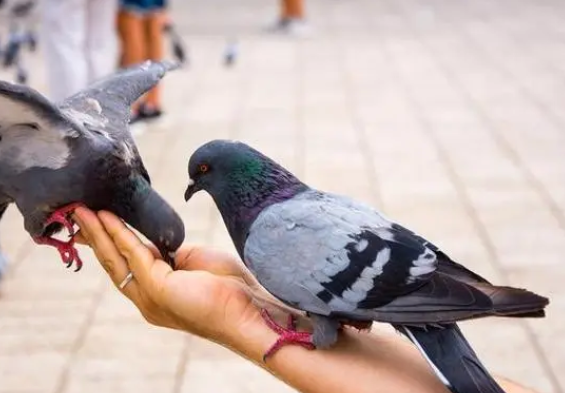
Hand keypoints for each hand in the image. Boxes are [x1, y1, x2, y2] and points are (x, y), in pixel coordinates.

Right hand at [72, 207, 265, 345]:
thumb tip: (156, 241)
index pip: (124, 264)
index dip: (108, 242)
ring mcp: (150, 297)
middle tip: (77, 212)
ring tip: (83, 210)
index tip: (95, 220)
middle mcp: (146, 299)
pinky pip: (134, 255)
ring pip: (116, 259)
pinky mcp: (158, 290)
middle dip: (94, 236)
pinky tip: (108, 218)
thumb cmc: (228, 286)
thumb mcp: (192, 262)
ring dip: (99, 232)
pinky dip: (120, 235)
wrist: (249, 308)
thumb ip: (169, 254)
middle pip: (112, 262)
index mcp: (156, 293)